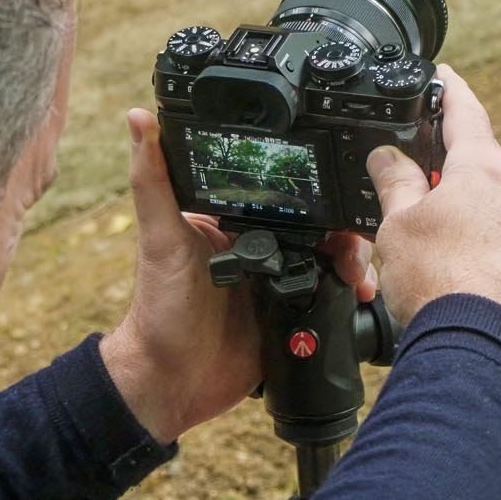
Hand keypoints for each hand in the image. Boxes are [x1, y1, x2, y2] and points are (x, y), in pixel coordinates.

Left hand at [101, 109, 373, 444]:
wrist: (174, 381)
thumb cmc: (159, 308)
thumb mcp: (161, 239)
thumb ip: (155, 181)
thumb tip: (140, 118)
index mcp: (238, 220)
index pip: (288, 191)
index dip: (318, 188)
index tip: (343, 189)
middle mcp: (266, 245)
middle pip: (323, 222)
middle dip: (349, 230)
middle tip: (355, 246)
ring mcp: (285, 279)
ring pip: (337, 256)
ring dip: (358, 261)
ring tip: (358, 277)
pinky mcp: (299, 312)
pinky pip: (337, 295)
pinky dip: (354, 292)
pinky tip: (361, 295)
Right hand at [366, 64, 500, 341]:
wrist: (482, 347)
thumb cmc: (441, 281)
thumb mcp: (398, 222)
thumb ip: (394, 182)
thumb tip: (387, 157)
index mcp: (485, 169)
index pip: (467, 111)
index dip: (449, 89)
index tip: (441, 74)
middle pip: (479, 158)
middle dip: (447, 155)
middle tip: (417, 152)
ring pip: (487, 199)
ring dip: (456, 199)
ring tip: (421, 213)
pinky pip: (496, 233)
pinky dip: (470, 232)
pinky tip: (447, 253)